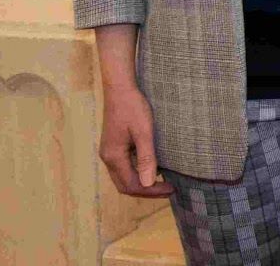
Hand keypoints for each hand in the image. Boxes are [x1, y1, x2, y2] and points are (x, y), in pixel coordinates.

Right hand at [99, 82, 172, 197]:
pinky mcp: (114, 146)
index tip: (170, 189)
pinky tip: (152, 168)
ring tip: (162, 182)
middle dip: (146, 190)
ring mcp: (110, 152)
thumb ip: (146, 157)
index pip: (132, 185)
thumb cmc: (133, 107)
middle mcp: (108, 158)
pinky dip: (137, 172)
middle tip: (167, 189)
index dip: (151, 191)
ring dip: (141, 182)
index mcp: (114, 157)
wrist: (120, 89)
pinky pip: (124, 166)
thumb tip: (148, 183)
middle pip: (125, 185)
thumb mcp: (144, 132)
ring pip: (123, 177)